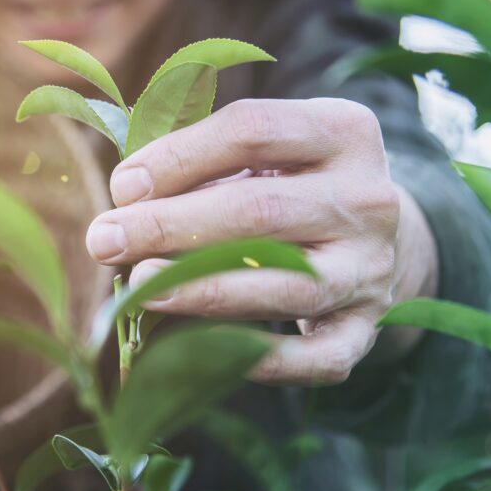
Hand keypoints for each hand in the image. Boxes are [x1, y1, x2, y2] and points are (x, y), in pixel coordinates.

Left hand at [85, 98, 438, 384]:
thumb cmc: (295, 185)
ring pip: (285, 283)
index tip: (122, 185)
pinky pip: (315, 356)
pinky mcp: (369, 327)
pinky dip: (259, 360)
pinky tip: (200, 353)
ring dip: (201, 288)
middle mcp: (368, 198)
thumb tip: (127, 196)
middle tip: (104, 239)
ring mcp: (372, 267)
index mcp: (342, 131)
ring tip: (137, 288)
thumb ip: (203, 161)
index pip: (252, 131)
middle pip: (260, 209)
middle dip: (170, 226)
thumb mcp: (267, 152)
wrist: (386, 239)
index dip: (178, 157)